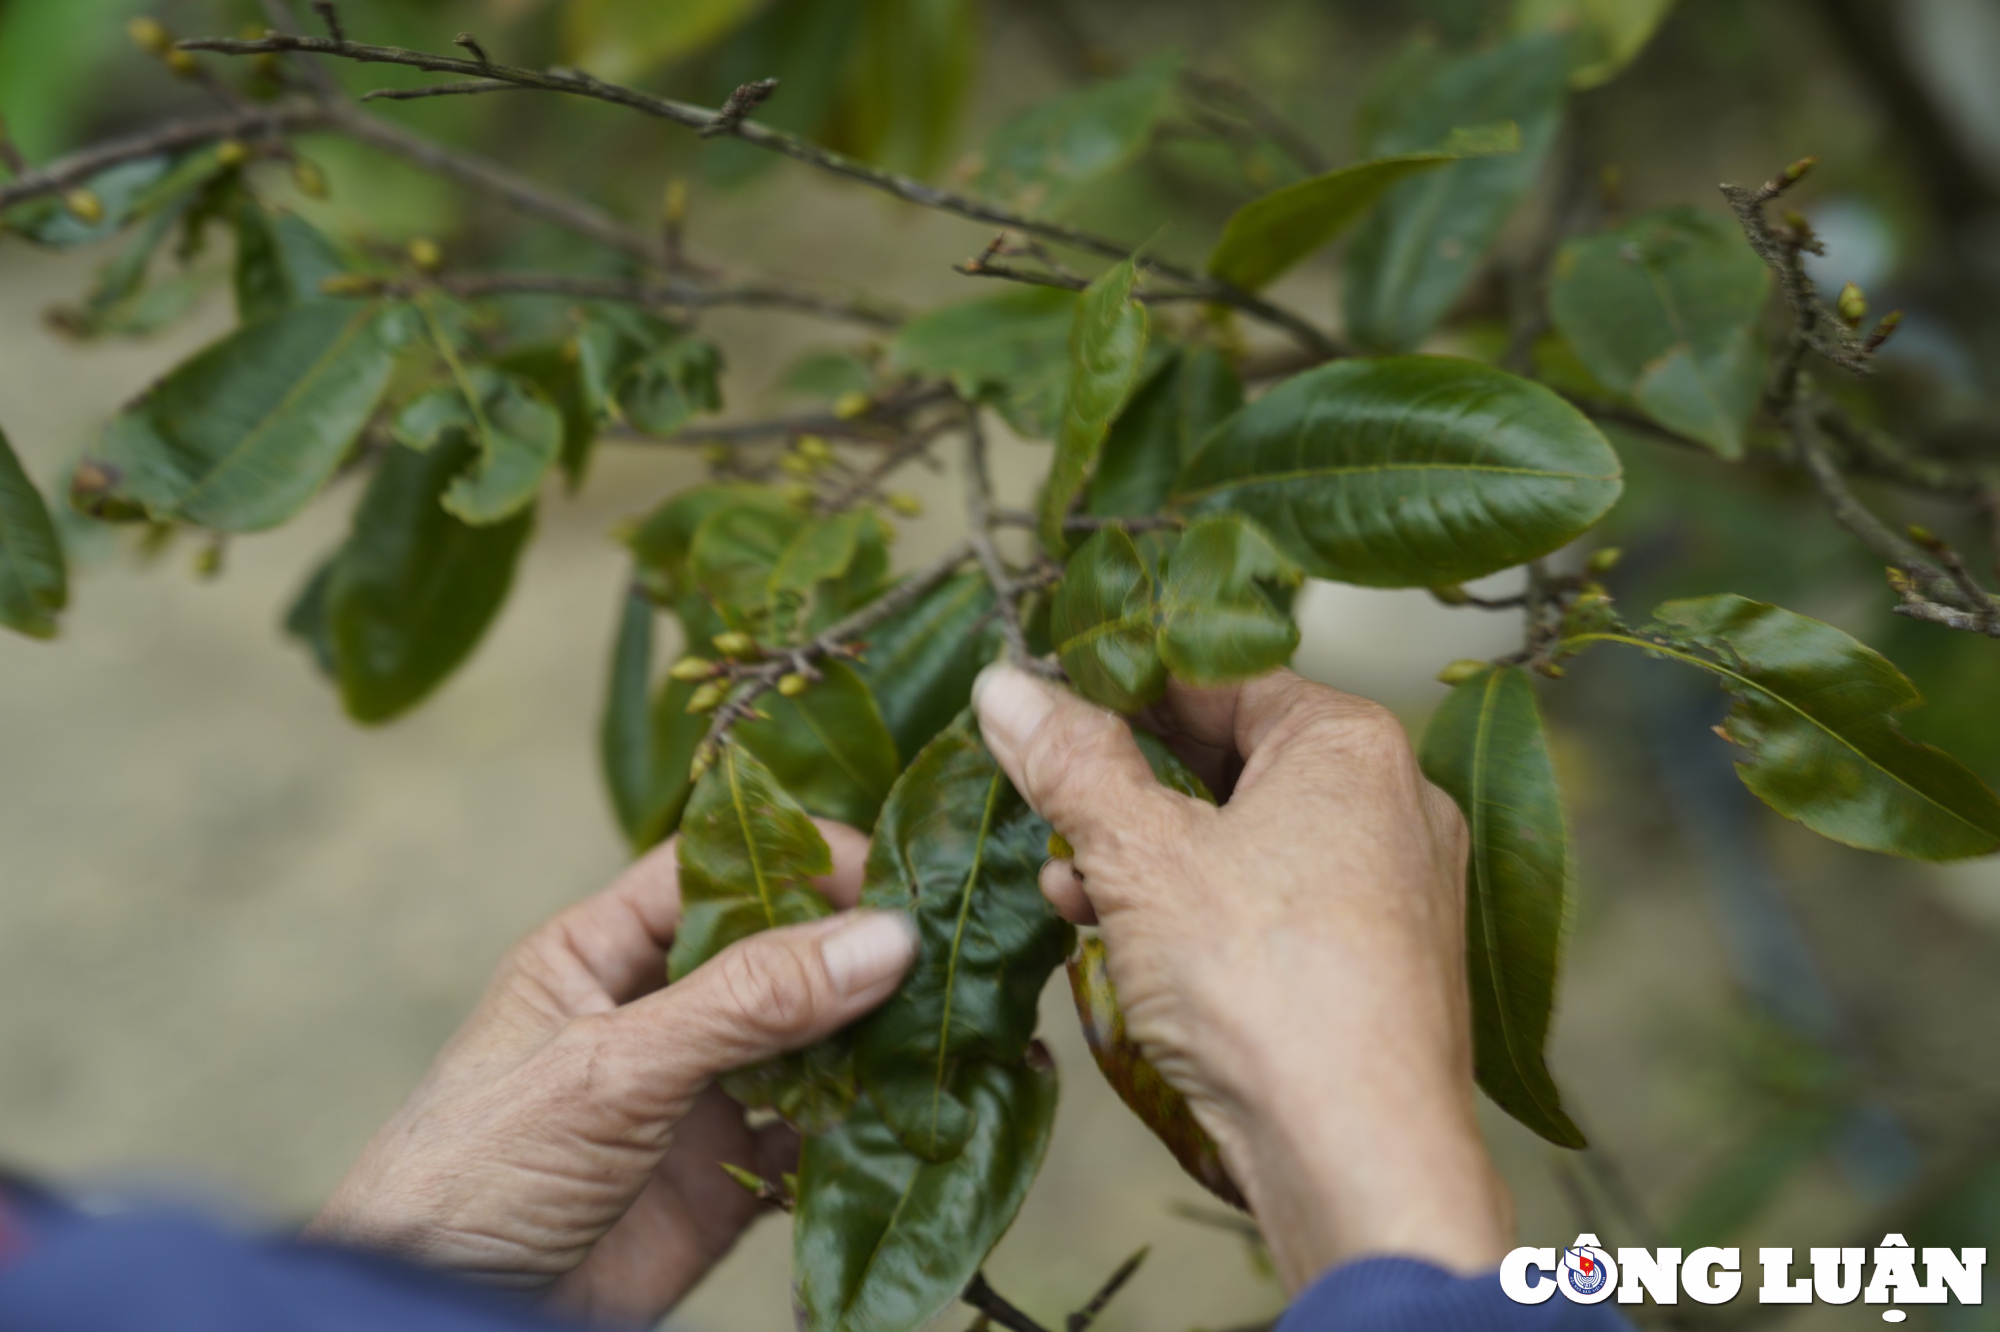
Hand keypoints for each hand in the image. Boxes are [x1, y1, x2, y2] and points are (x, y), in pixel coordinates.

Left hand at [305, 823, 916, 1325]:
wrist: (444, 1321)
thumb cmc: (475, 1173)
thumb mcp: (610, 1068)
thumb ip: (745, 1003)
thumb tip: (884, 937)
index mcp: (601, 953)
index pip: (716, 869)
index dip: (800, 857)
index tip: (893, 871)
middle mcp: (657, 1012)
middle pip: (777, 953)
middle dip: (857, 951)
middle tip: (951, 948)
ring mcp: (696, 1097)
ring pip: (810, 1045)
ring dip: (874, 1040)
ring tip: (955, 1027)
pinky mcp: (727, 1181)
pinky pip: (816, 1138)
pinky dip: (867, 1129)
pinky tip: (921, 1112)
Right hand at [973, 666, 1509, 1290]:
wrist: (1358, 1157)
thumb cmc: (1262, 987)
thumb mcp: (1138, 857)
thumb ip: (1071, 763)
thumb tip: (1007, 687)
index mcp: (1350, 743)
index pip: (1214, 675)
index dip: (1115, 685)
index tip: (1037, 706)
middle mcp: (1391, 801)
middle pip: (1227, 759)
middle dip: (1122, 788)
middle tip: (1043, 804)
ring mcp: (1393, 888)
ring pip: (1242, 840)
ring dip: (1145, 858)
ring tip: (1067, 887)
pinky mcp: (1379, 965)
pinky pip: (1272, 906)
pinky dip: (1196, 913)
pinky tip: (1123, 943)